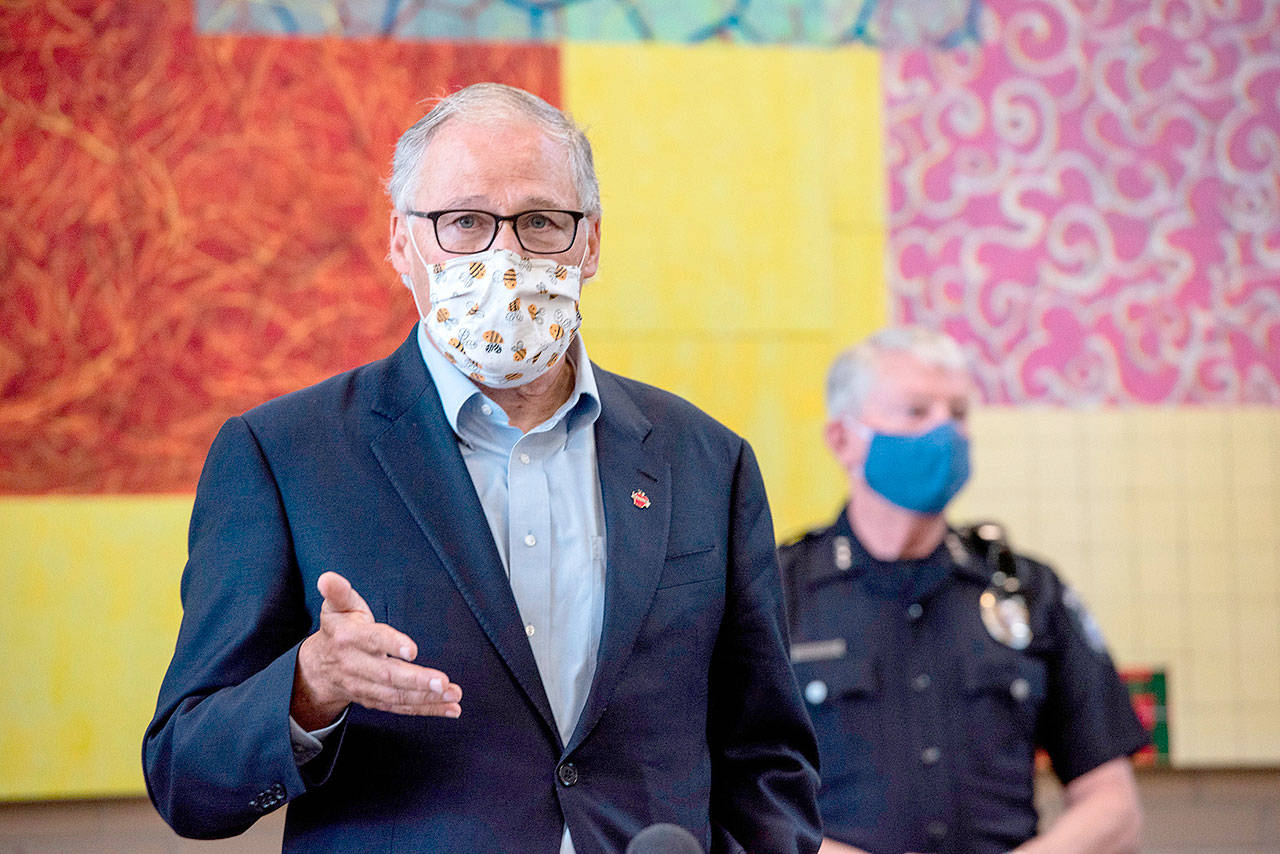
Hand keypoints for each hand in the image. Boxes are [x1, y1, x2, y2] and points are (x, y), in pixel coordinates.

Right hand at [290, 571, 461, 729]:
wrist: (317, 669)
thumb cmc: (338, 630)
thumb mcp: (336, 607)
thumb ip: (338, 592)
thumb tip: (328, 578)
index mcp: (349, 638)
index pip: (372, 640)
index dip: (392, 644)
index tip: (412, 650)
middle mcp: (356, 666)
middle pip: (388, 675)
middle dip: (417, 680)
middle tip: (443, 681)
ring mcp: (366, 687)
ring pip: (398, 696)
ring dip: (428, 698)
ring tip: (453, 695)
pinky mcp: (376, 701)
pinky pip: (403, 708)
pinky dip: (427, 709)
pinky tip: (450, 709)